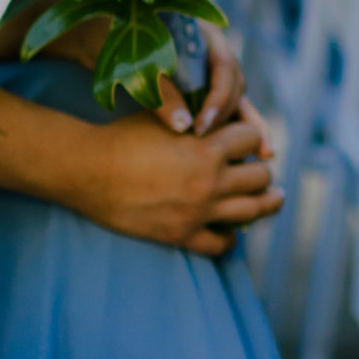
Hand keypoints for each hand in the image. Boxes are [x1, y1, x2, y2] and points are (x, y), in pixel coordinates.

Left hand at [47, 18, 252, 139]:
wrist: (93, 37)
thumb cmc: (112, 41)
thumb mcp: (135, 65)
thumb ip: (161, 92)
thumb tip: (183, 127)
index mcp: (202, 34)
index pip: (224, 67)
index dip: (218, 99)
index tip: (202, 126)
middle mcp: (213, 51)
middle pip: (236, 85)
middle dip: (238, 117)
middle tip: (227, 147)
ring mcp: (211, 71)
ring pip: (237, 99)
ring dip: (249, 126)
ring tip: (264, 154)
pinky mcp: (203, 89)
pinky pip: (227, 108)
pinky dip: (239, 129)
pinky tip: (255, 152)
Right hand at [68, 105, 283, 255]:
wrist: (85, 170)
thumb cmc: (121, 137)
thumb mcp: (165, 118)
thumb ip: (197, 119)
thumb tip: (223, 114)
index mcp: (207, 148)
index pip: (253, 139)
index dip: (250, 137)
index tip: (248, 142)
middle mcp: (210, 181)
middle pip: (261, 177)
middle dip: (260, 171)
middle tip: (259, 173)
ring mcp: (198, 211)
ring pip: (253, 210)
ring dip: (266, 203)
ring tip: (273, 199)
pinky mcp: (180, 235)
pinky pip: (220, 244)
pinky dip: (230, 238)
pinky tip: (231, 232)